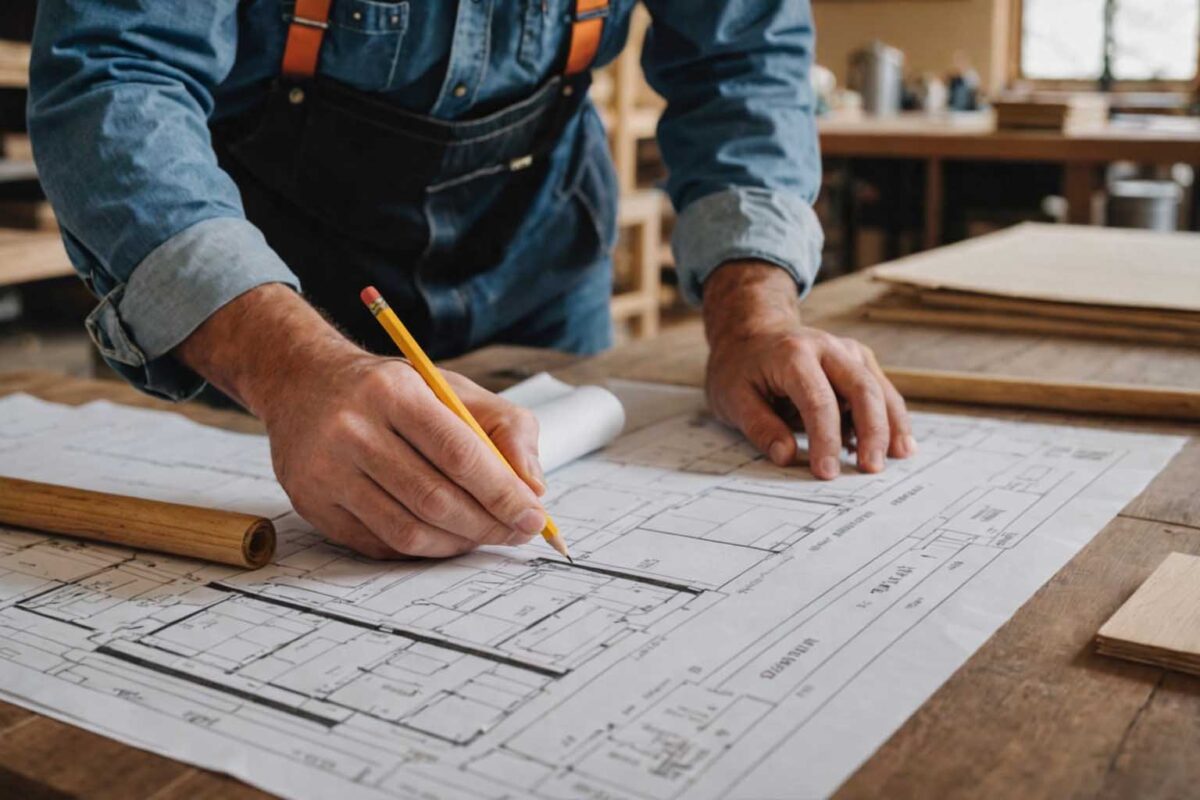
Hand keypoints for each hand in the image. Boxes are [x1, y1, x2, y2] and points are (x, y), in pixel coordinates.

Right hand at [177, 284, 547, 557]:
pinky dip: (421, 549)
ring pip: (406, 531)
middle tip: (515, 532)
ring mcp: (324, 471)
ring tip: (482, 535)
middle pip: (433, 498)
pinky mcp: (311, 504)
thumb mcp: (451, 387)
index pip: (458, 454)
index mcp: (392, 391)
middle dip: (486, 525)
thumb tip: (532, 488)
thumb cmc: (391, 390)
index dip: (502, 493)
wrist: (302, 382)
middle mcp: (351, 429)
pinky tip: (442, 536)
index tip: (533, 517)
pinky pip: (379, 545)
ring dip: (456, 543)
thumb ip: (505, 427)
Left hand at [702, 262, 915, 479]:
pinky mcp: (859, 361)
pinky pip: (880, 390)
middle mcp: (827, 348)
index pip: (818, 401)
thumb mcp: (731, 397)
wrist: (752, 333)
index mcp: (793, 355)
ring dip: (892, 424)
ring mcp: (848, 352)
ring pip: (879, 388)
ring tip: (899, 457)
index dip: (825, 439)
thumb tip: (786, 456)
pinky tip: (895, 445)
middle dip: (873, 431)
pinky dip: (890, 417)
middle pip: (862, 389)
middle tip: (872, 468)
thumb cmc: (740, 368)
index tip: (826, 472)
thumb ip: (759, 427)